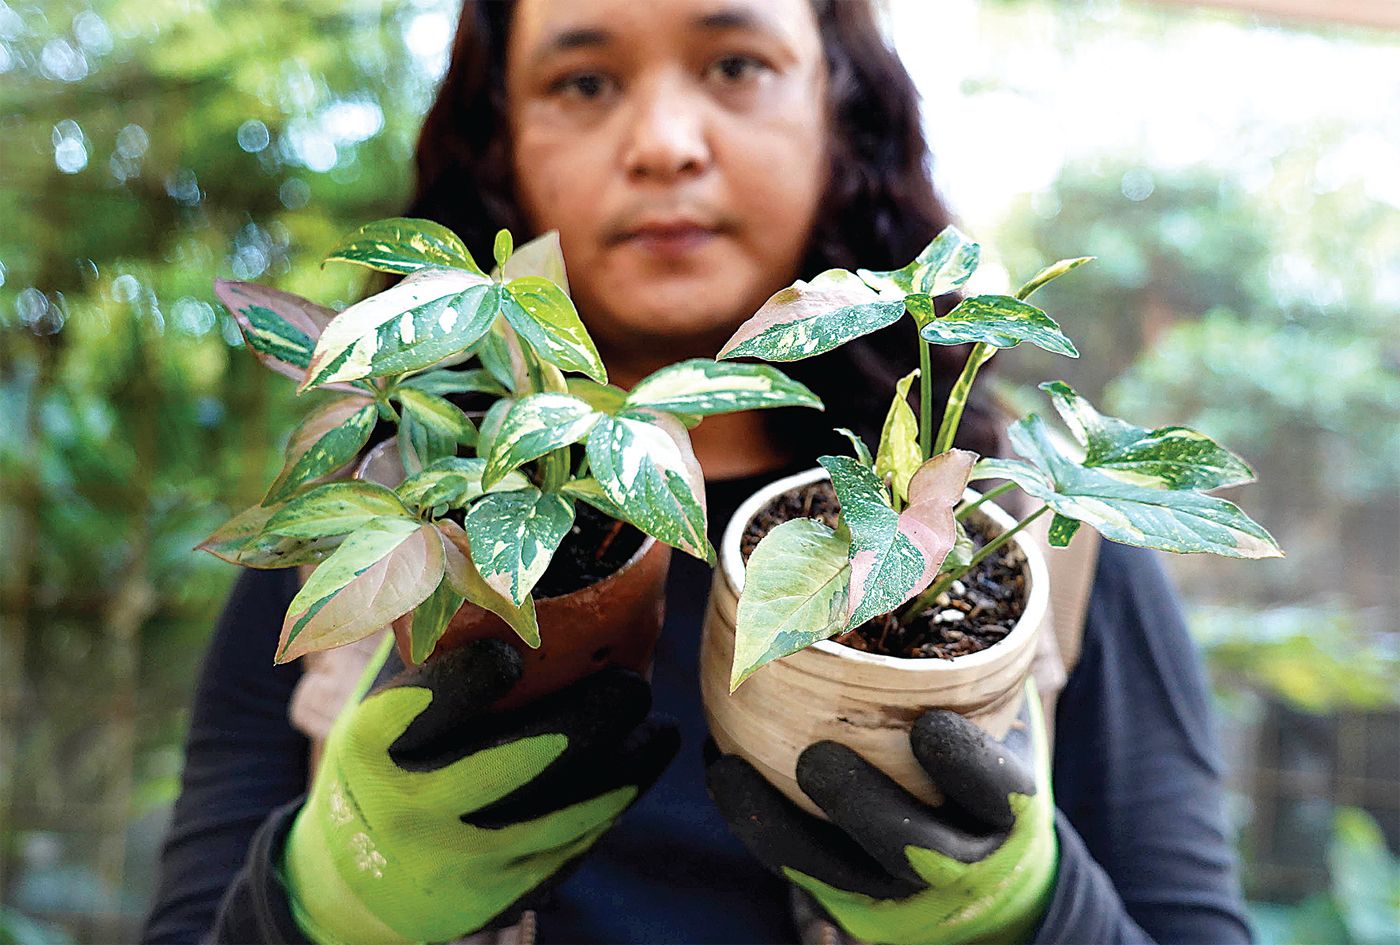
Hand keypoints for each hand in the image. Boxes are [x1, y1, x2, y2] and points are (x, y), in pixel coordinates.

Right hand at [282, 637, 676, 943]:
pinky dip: (610, 808)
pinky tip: (638, 770)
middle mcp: (414, 809)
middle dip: (587, 720)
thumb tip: (466, 538)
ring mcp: (461, 860)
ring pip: (559, 811)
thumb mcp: (377, 709)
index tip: (509, 652)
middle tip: (632, 683)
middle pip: (513, 761)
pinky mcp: (501, 894)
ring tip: (658, 730)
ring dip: (623, 768)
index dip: (468, 679)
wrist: (362, 882)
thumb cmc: (387, 763)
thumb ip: (423, 644)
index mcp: (373, 749)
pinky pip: (570, 847)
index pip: (421, 709)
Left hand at [706, 681, 1056, 944]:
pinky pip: (794, 866)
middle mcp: (956, 853)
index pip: (997, 793)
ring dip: (782, 824)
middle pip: (915, 849)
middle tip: (817, 758)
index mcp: (1002, 805)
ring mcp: (896, 878)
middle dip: (864, 807)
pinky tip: (719, 768)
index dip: (967, 765)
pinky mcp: (844, 883)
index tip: (929, 724)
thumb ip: (973, 652)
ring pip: (842, 871)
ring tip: (731, 770)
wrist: (973, 845)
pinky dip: (752, 821)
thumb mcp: (995, 708)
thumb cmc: (977, 743)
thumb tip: (926, 549)